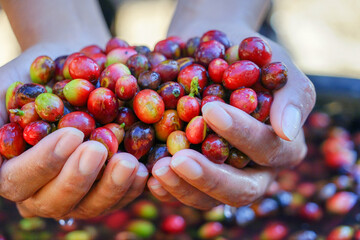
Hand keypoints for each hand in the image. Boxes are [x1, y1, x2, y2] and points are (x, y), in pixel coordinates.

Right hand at [0, 44, 148, 218]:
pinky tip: (144, 170)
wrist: (79, 67)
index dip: (44, 162)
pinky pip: (120, 198)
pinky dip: (132, 187)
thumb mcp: (8, 84)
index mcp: (16, 169)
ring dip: (110, 187)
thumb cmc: (41, 76)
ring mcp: (79, 193)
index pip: (19, 178)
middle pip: (55, 200)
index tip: (72, 135)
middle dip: (78, 177)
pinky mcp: (107, 188)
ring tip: (128, 163)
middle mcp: (44, 189)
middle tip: (98, 150)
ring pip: (91, 206)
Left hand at [148, 26, 315, 208]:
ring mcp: (225, 177)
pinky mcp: (197, 178)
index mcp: (281, 147)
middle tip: (180, 159)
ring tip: (159, 169)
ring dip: (183, 187)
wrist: (214, 56)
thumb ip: (291, 93)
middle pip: (241, 190)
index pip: (267, 149)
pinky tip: (151, 179)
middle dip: (210, 176)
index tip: (211, 110)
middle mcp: (255, 171)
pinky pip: (184, 194)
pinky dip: (168, 189)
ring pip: (210, 199)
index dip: (242, 134)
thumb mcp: (275, 65)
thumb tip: (287, 131)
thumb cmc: (247, 59)